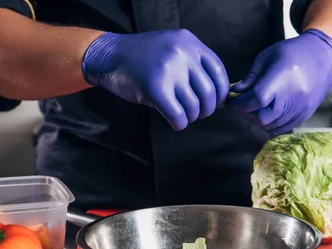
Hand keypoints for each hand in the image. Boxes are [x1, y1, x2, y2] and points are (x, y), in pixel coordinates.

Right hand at [82, 29, 229, 130]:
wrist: (109, 56)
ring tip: (183, 115)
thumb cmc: (142, 57)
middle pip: (209, 92)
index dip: (222, 92)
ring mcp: (168, 71)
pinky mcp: (155, 88)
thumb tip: (217, 95)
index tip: (217, 103)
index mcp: (189, 42)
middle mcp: (182, 54)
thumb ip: (193, 64)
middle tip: (198, 113)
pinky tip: (175, 122)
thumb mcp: (172, 48)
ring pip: (194, 106)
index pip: (219, 71)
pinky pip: (178, 115)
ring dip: (191, 117)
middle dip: (206, 109)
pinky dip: (179, 123)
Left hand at [227, 29, 331, 135]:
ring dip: (258, 119)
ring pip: (270, 126)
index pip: (257, 99)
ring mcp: (300, 108)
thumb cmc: (291, 53)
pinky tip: (268, 112)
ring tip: (257, 107)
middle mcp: (293, 96)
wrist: (323, 58)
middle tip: (244, 105)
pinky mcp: (304, 116)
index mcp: (282, 77)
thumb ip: (251, 77)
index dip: (241, 103)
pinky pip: (282, 129)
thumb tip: (236, 93)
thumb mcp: (267, 56)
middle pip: (262, 117)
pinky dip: (271, 124)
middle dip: (248, 113)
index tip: (234, 101)